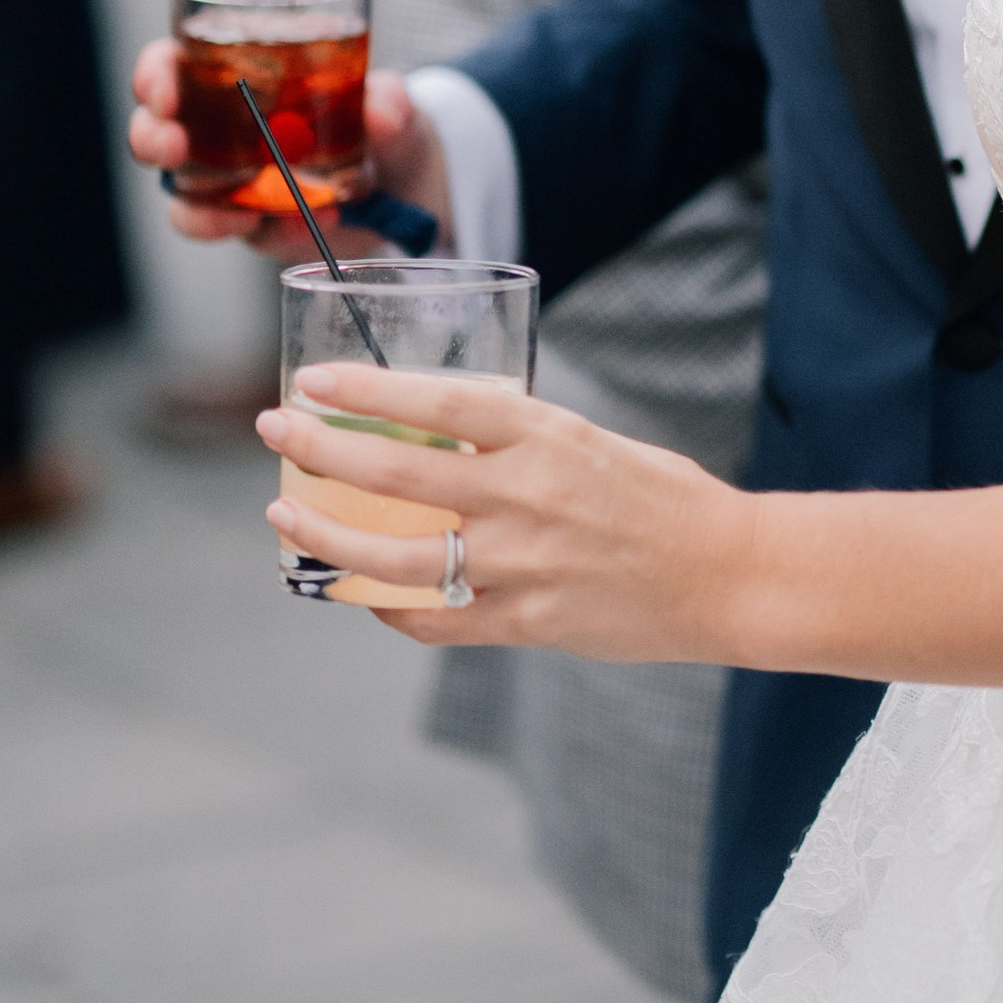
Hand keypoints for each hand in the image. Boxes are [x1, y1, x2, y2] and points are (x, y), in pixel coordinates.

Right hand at [128, 51, 451, 256]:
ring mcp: (234, 180)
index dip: (156, 72)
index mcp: (247, 77)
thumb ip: (392, 104)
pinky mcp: (252, 223)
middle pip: (157, 126)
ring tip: (231, 216)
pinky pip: (227, 229)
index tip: (164, 85)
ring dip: (191, 205)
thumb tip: (381, 109)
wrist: (411, 192)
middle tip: (172, 146)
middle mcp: (226, 128)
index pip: (178, 64)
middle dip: (151, 136)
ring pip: (180, 191)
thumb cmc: (389, 131)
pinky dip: (248, 232)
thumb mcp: (397, 109)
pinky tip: (277, 228)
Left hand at [263, 365, 732, 655]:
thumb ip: (517, 440)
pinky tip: (357, 590)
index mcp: (546, 435)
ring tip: (285, 515)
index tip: (316, 379)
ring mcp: (520, 565)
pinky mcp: (525, 622)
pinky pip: (432, 620)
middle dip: (320, 451)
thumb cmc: (663, 498)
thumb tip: (437, 433)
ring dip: (326, 534)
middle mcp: (524, 497)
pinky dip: (384, 606)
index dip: (368, 390)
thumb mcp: (589, 441)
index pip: (437, 401)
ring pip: (393, 557)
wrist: (727, 575)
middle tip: (275, 430)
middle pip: (396, 475)